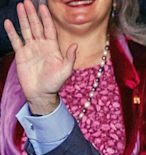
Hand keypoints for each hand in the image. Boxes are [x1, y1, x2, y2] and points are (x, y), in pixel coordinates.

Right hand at [3, 0, 76, 114]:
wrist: (41, 94)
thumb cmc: (55, 83)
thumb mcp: (66, 71)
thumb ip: (70, 57)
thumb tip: (75, 45)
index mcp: (53, 48)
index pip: (49, 29)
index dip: (46, 18)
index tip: (42, 6)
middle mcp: (42, 46)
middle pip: (37, 26)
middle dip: (32, 14)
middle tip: (27, 2)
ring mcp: (31, 49)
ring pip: (26, 30)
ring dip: (23, 18)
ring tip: (20, 7)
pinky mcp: (21, 55)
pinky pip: (16, 40)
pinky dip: (12, 32)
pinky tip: (9, 22)